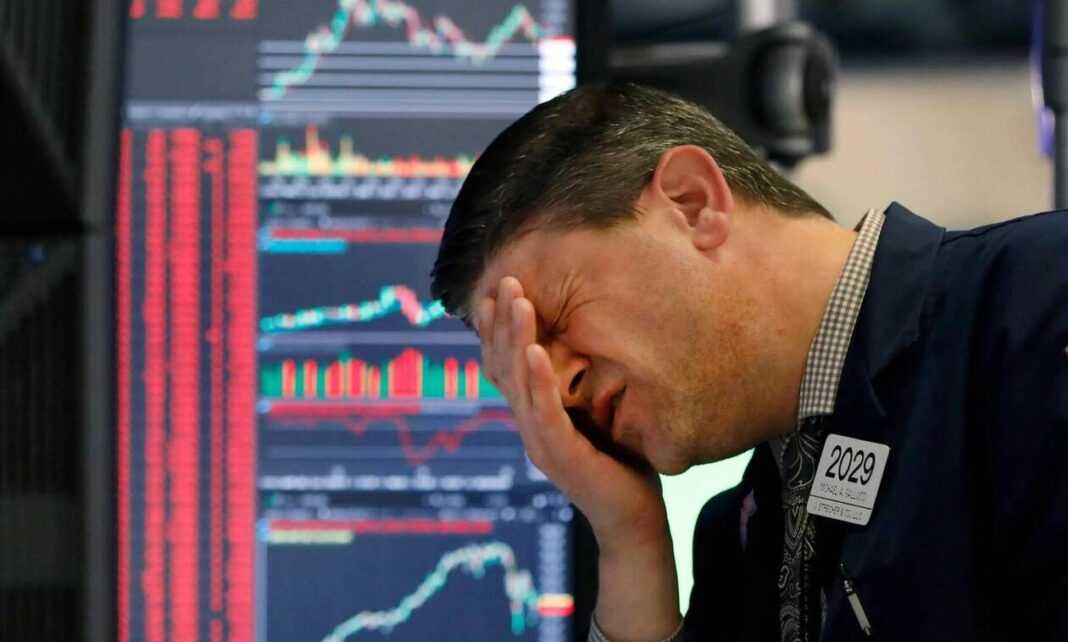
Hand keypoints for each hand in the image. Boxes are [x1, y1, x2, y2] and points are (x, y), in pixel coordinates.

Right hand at [478, 276, 668, 551]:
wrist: (632, 522)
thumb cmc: (621, 465)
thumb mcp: (596, 415)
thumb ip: (580, 386)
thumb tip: (583, 343)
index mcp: (533, 416)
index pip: (505, 366)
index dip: (496, 329)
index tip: (495, 291)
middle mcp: (529, 427)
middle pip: (504, 367)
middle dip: (503, 321)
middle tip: (506, 280)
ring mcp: (541, 443)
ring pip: (519, 383)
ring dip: (516, 338)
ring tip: (518, 300)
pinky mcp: (562, 456)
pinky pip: (545, 412)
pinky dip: (538, 379)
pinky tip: (535, 350)